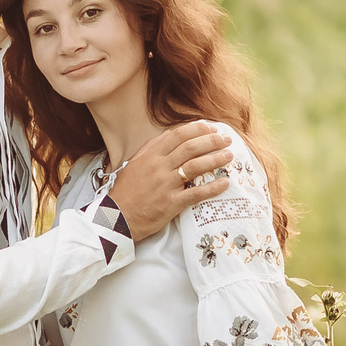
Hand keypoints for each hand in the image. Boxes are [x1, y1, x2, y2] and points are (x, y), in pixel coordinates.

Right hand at [105, 120, 233, 239]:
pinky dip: (212, 187)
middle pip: (191, 148)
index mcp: (150, 155)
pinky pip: (196, 193)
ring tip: (229, 156)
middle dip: (212, 141)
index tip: (211, 128)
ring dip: (215, 159)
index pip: (177, 135)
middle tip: (226, 139)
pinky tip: (225, 183)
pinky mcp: (171, 203)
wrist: (116, 218)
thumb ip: (152, 150)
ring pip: (196, 166)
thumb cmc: (126, 191)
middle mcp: (158, 167)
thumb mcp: (134, 164)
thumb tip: (170, 136)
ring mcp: (165, 184)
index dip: (197, 129)